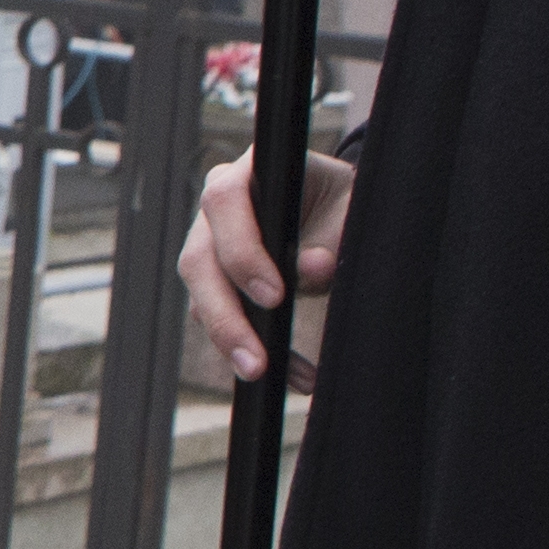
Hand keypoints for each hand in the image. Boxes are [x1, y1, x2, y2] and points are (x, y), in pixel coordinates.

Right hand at [184, 148, 352, 389]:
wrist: (340, 210)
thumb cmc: (345, 202)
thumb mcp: (350, 209)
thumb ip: (331, 236)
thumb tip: (311, 268)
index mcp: (246, 173)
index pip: (224, 203)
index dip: (242, 251)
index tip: (275, 297)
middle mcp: (215, 208)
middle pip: (198, 261)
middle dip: (225, 317)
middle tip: (255, 361)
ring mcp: (209, 245)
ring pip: (200, 295)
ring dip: (232, 340)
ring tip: (267, 374)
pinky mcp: (215, 280)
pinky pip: (218, 317)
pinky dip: (249, 346)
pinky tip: (288, 372)